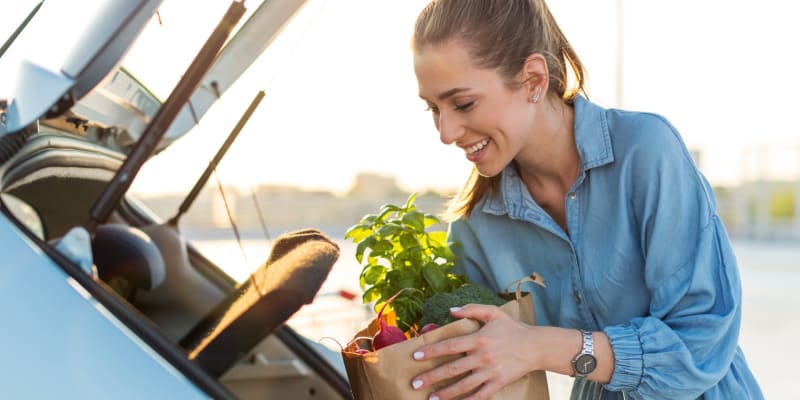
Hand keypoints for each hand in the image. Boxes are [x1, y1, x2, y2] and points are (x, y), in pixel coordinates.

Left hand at [410, 304, 538, 399]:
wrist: (537, 347)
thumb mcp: (494, 313)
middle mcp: (482, 357)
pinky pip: (480, 395)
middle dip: (431, 377)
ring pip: (463, 385)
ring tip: (430, 399)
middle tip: (415, 383)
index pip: (449, 346)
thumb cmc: (513, 328)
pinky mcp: (498, 383)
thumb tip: (451, 310)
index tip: (415, 356)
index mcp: (478, 339)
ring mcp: (490, 372)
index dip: (431, 351)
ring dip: (445, 393)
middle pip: (452, 369)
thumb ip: (472, 310)